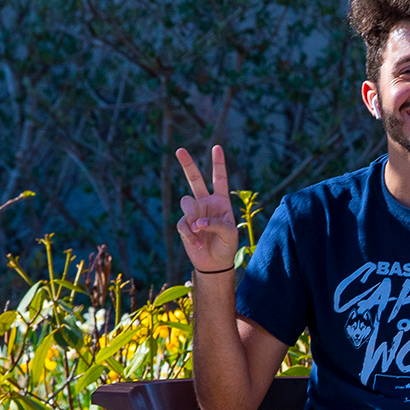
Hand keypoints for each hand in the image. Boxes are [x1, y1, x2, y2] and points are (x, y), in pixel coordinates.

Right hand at [174, 146, 238, 272]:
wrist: (215, 262)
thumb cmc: (227, 245)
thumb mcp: (229, 234)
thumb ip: (216, 224)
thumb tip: (197, 221)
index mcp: (221, 200)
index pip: (219, 178)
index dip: (218, 163)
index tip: (216, 147)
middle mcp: (206, 202)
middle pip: (195, 179)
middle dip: (187, 164)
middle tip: (180, 150)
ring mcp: (194, 212)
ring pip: (186, 203)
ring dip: (192, 217)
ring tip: (199, 232)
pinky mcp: (184, 224)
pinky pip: (183, 224)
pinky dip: (190, 234)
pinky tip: (198, 243)